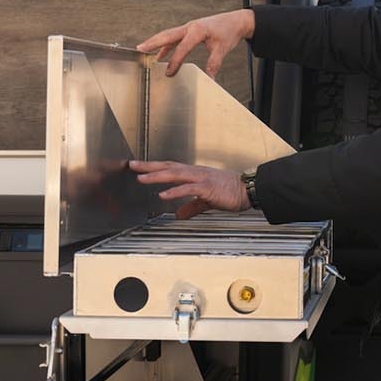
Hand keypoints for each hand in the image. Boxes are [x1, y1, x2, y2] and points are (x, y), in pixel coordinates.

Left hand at [129, 159, 249, 218]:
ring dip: (157, 176)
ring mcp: (201, 178)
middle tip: (133, 166)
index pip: (170, 168)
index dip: (154, 167)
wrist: (247, 190)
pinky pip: (188, 188)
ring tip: (142, 178)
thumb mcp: (205, 201)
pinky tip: (163, 194)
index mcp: (194, 174)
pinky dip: (175, 191)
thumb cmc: (230, 192)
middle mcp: (195, 173)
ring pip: (175, 174)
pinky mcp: (207, 187)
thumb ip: (191, 207)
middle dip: (149, 167)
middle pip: (168, 167)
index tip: (139, 167)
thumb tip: (179, 215)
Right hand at [136, 8, 254, 77]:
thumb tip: (209, 78)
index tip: (169, 73)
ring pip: (168, 35)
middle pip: (167, 35)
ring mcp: (189, 28)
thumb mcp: (223, 48)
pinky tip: (160, 54)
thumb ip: (214, 63)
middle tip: (139, 49)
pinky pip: (174, 38)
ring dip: (156, 42)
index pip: (182, 48)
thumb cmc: (229, 31)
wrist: (236, 21)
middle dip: (153, 42)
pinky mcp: (190, 30)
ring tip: (143, 49)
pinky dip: (166, 45)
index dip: (175, 61)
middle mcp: (190, 27)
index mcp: (198, 30)